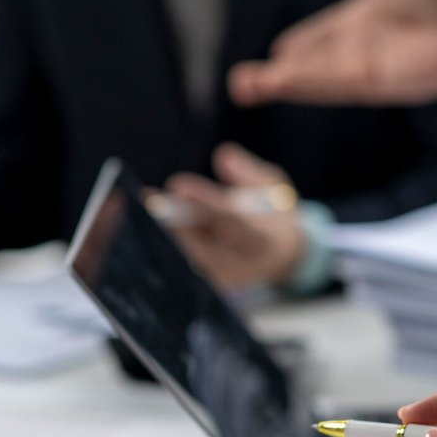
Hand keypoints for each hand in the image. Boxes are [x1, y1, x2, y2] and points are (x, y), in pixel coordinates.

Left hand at [164, 143, 307, 291]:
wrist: (286, 253)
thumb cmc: (275, 213)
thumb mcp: (273, 185)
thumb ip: (249, 172)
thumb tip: (224, 155)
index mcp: (263, 238)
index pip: (232, 221)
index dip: (206, 203)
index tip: (179, 184)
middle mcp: (244, 262)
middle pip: (205, 243)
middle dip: (177, 221)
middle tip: (152, 199)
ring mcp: (227, 275)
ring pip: (192, 254)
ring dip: (170, 231)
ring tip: (150, 204)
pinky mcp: (214, 281)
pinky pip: (189, 261)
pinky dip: (172, 240)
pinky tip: (156, 221)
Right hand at [228, 0, 436, 107]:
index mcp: (359, 20)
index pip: (319, 35)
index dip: (298, 46)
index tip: (275, 54)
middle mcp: (356, 49)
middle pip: (308, 64)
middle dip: (276, 73)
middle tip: (241, 82)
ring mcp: (360, 68)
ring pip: (310, 78)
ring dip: (278, 84)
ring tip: (242, 88)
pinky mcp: (368, 83)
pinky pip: (326, 84)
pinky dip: (300, 84)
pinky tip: (278, 83)